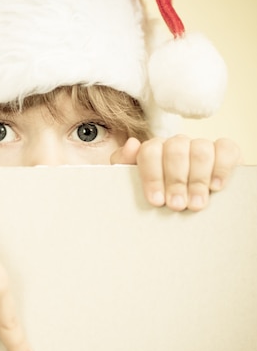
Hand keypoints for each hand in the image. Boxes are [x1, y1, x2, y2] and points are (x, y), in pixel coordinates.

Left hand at [111, 135, 240, 211]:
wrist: (184, 206)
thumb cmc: (158, 196)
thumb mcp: (133, 185)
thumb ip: (124, 164)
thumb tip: (132, 145)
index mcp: (154, 150)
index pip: (150, 151)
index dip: (153, 176)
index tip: (156, 201)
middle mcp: (177, 145)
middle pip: (175, 150)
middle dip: (176, 180)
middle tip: (177, 205)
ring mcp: (201, 147)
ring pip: (200, 150)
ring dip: (198, 179)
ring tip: (196, 203)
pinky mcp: (225, 152)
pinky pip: (226, 149)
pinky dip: (222, 167)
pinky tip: (216, 186)